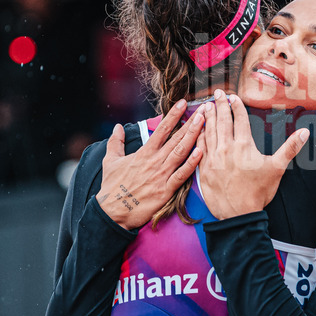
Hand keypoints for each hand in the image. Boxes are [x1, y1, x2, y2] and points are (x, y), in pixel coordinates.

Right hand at [96, 99, 204, 229]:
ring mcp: (161, 175)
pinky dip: (192, 164)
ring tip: (205, 123)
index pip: (162, 130)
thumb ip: (115, 143)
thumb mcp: (110, 161)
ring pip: (181, 152)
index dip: (173, 115)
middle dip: (191, 123)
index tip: (183, 103)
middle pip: (176, 138)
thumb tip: (117, 127)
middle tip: (204, 110)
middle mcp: (155, 161)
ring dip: (194, 137)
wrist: (113, 212)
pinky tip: (201, 152)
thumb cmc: (112, 187)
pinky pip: (182, 175)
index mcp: (144, 153)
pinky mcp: (166, 191)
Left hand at [198, 89, 309, 219]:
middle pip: (222, 121)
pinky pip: (199, 146)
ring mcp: (213, 157)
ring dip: (208, 117)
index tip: (234, 97)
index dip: (237, 107)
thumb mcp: (277, 168)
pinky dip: (198, 134)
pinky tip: (198, 128)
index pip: (240, 120)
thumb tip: (305, 133)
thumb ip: (290, 148)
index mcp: (244, 145)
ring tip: (207, 105)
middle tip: (218, 93)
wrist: (238, 214)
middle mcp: (227, 148)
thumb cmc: (258, 192)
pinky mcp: (204, 168)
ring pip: (209, 131)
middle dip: (220, 105)